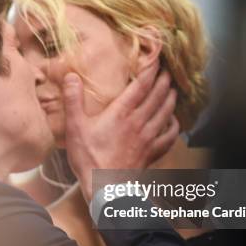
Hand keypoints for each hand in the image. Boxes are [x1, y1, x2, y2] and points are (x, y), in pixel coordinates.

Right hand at [63, 70, 178, 201]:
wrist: (106, 188)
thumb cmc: (89, 158)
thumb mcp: (75, 127)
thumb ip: (73, 100)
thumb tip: (71, 76)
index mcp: (121, 112)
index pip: (141, 84)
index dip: (151, 69)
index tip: (156, 57)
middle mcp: (139, 122)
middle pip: (158, 95)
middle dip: (164, 80)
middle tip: (167, 70)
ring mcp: (149, 138)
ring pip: (166, 112)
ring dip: (171, 98)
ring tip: (173, 89)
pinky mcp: (152, 153)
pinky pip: (170, 136)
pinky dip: (174, 125)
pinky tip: (173, 121)